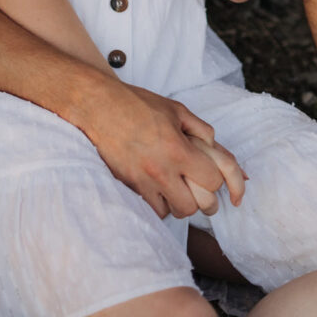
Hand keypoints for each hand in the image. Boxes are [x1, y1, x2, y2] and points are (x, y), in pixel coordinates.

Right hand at [82, 80, 245, 218]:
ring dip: (180, 203)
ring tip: (178, 188)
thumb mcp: (176, 110)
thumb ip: (201, 129)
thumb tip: (216, 146)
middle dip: (201, 199)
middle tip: (198, 188)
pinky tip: (160, 188)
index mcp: (178, 149)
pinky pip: (152, 209)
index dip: (214, 178)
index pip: (212, 182)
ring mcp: (143, 181)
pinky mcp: (128, 185)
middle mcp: (161, 170)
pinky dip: (160, 203)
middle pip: (195, 206)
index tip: (208, 172)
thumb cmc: (138, 104)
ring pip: (173, 212)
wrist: (100, 106)